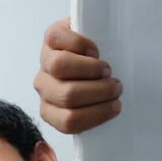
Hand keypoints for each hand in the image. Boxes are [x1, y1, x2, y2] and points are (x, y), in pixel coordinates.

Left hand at [34, 17, 122, 133]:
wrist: (92, 46)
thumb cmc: (96, 80)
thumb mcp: (97, 102)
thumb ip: (99, 111)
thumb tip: (116, 108)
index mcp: (52, 111)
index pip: (69, 122)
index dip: (96, 115)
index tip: (116, 105)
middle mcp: (45, 88)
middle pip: (67, 95)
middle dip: (100, 91)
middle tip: (116, 86)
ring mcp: (44, 62)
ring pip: (59, 66)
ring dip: (91, 69)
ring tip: (107, 70)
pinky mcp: (49, 38)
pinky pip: (57, 39)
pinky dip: (80, 44)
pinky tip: (93, 51)